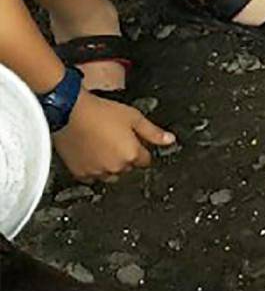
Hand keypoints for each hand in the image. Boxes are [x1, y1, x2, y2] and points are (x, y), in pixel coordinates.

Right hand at [51, 94, 174, 183]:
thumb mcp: (134, 117)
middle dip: (127, 158)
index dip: (142, 150)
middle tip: (118, 141)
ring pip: (110, 175)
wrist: (69, 112)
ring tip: (105, 147)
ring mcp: (96, 172)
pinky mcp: (79, 173)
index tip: (137, 143)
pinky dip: (94, 169)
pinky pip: (92, 178)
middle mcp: (114, 167)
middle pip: (128, 168)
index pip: (145, 161)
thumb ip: (153, 132)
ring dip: (111, 166)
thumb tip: (170, 140)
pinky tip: (92, 155)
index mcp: (131, 154)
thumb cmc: (100, 112)